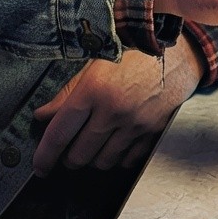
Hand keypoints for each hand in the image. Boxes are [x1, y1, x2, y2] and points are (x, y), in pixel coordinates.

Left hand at [32, 38, 205, 175]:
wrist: (178, 52)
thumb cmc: (133, 53)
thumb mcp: (95, 66)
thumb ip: (67, 94)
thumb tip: (42, 115)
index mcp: (94, 90)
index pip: (59, 133)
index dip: (45, 155)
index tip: (39, 166)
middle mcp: (113, 111)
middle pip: (79, 155)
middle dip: (68, 157)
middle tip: (68, 148)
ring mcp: (135, 125)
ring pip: (102, 162)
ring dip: (92, 158)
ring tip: (92, 143)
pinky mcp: (152, 134)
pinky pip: (127, 162)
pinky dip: (117, 158)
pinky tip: (115, 143)